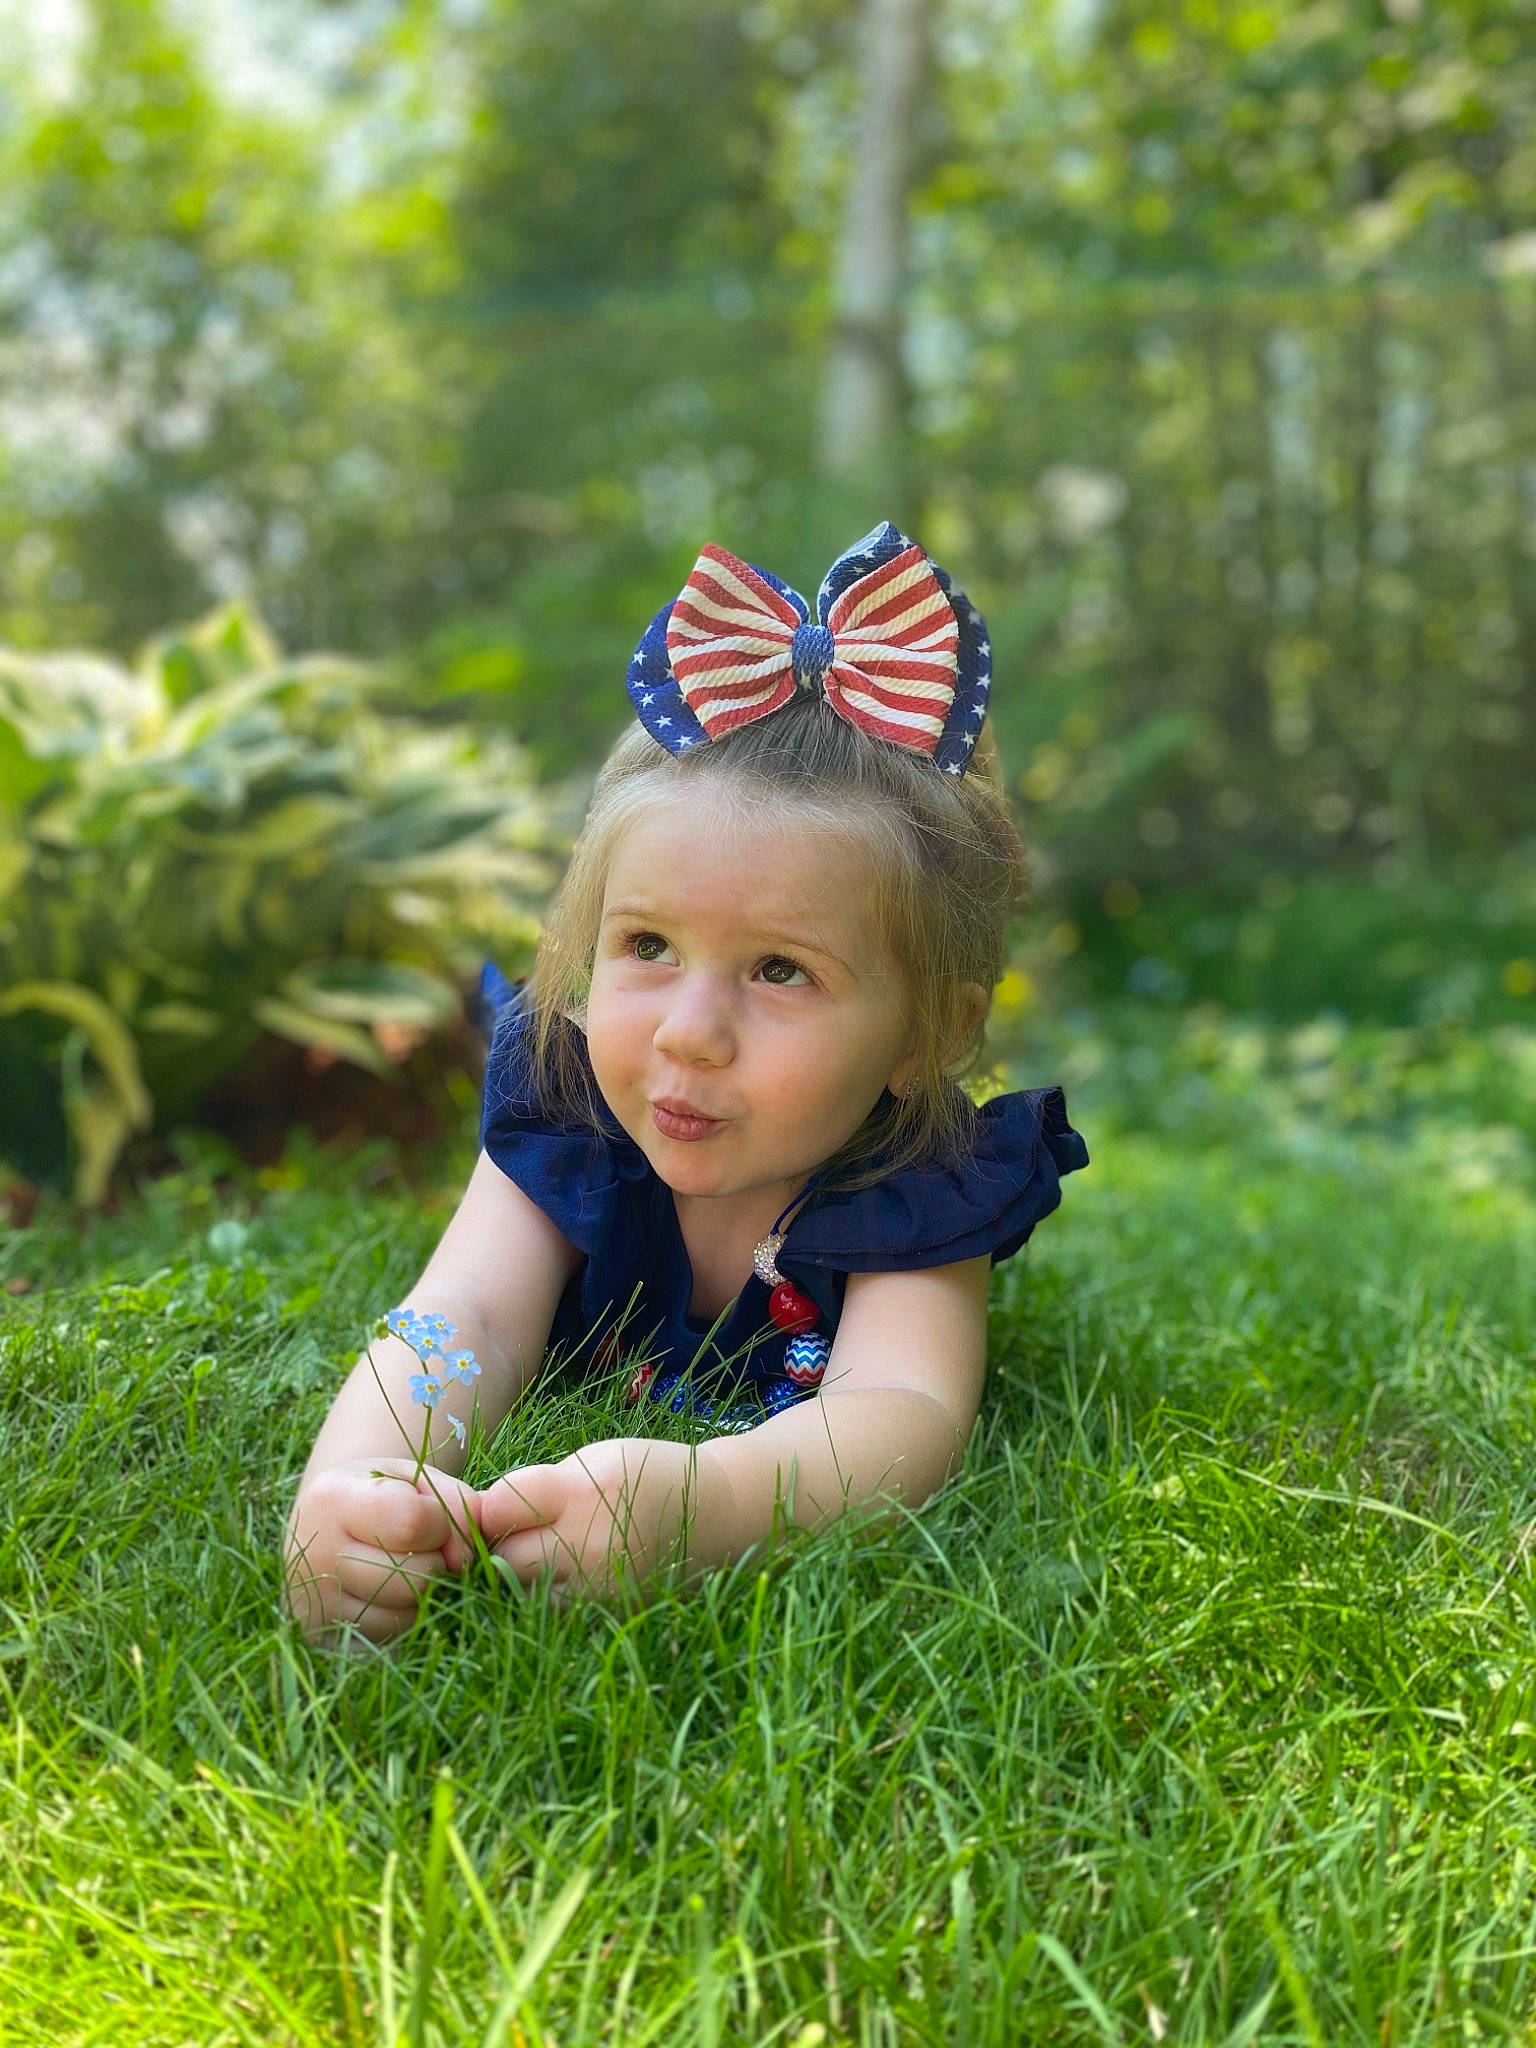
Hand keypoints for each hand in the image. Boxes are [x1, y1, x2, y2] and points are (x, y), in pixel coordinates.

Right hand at [285, 1457, 483, 1644]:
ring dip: (425, 1594)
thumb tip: (465, 1561)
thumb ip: (458, 1506)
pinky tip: (388, 1594)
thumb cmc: (381, 1494)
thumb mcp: (418, 1480)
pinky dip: (403, 1618)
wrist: (324, 1525)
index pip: (412, 1522)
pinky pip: (391, 1638)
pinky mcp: (320, 1638)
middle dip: (438, 1562)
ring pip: (408, 1615)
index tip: (435, 1517)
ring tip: (404, 1567)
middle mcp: (315, 1554)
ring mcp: (314, 1603)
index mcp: (332, 1498)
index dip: (442, 1523)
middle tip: (423, 1547)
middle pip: (417, 1576)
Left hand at [475, 1438, 708, 1601]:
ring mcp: (601, 1589)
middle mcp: (591, 1546)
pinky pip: (554, 1611)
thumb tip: (482, 1518)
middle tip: (514, 1534)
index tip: (496, 1506)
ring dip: (522, 1575)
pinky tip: (567, 1575)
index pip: (499, 1507)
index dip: (488, 1507)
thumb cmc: (648, 1476)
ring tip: (545, 1553)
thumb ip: (540, 1487)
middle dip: (499, 1546)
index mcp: (585, 1491)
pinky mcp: (609, 1616)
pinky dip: (549, 1595)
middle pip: (505, 1558)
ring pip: (525, 1592)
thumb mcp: (595, 1459)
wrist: (719, 1515)